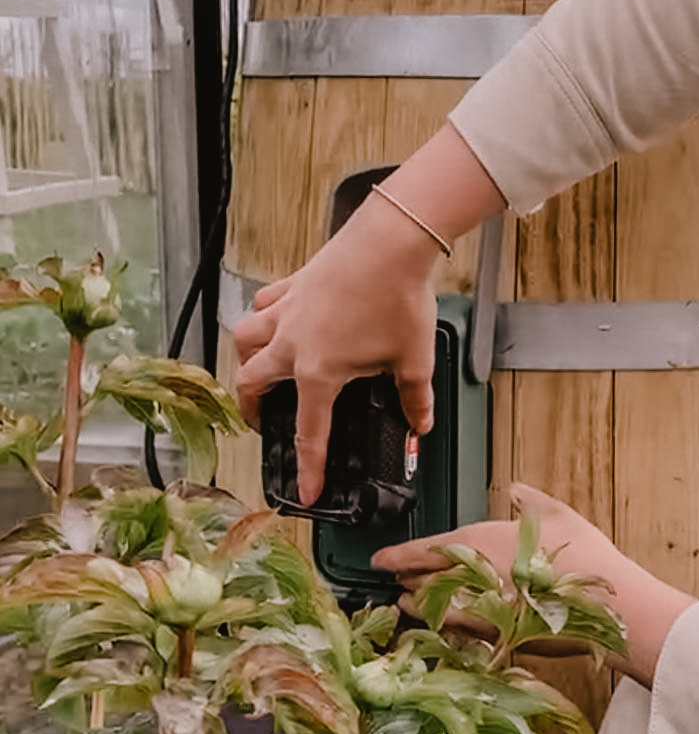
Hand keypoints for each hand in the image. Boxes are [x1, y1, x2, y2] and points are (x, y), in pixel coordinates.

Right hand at [233, 125, 503, 504]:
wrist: (392, 241)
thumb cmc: (400, 298)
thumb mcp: (414, 359)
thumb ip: (414, 399)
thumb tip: (419, 423)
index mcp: (319, 372)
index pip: (309, 433)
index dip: (308, 468)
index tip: (305, 493)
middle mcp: (292, 343)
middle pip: (252, 383)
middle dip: (251, 410)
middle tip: (261, 423)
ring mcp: (288, 310)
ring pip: (245, 339)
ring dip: (246, 359)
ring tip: (257, 371)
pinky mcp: (294, 284)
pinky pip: (265, 304)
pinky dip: (263, 316)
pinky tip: (275, 319)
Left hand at [374, 484, 693, 686]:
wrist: (607, 606)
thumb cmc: (583, 557)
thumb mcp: (557, 514)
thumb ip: (529, 500)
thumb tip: (516, 489)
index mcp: (479, 541)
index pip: (423, 549)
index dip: (396, 555)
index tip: (379, 559)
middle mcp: (470, 576)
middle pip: (422, 580)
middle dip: (407, 578)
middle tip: (395, 577)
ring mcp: (478, 610)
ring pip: (432, 609)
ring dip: (417, 604)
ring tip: (406, 601)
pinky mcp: (493, 637)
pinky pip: (454, 632)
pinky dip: (442, 626)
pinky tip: (441, 625)